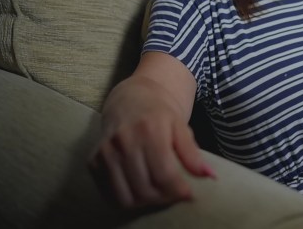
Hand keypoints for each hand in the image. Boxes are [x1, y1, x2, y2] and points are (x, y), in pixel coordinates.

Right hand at [88, 82, 214, 208]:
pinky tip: (139, 190)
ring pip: (126, 197)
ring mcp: (105, 152)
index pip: (164, 175)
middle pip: (146, 189)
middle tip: (174, 194)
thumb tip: (210, 176)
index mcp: (149, 130)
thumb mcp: (181, 127)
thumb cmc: (160, 114)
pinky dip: (126, 199)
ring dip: (145, 202)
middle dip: (164, 198)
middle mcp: (123, 141)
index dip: (179, 190)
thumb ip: (193, 153)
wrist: (130, 99)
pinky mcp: (93, 161)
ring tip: (158, 194)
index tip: (188, 194)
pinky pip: (109, 194)